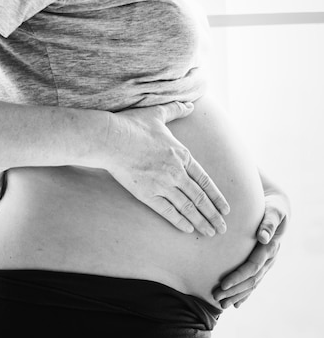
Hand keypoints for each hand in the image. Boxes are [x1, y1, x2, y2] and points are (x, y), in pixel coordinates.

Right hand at [102, 101, 229, 235]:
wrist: (111, 138)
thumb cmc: (132, 125)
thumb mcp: (158, 113)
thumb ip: (176, 110)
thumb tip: (190, 105)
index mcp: (182, 154)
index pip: (205, 180)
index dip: (217, 197)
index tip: (226, 209)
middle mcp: (176, 172)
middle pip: (199, 197)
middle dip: (213, 215)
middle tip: (223, 228)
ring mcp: (162, 184)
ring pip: (186, 207)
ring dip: (200, 222)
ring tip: (210, 233)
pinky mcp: (146, 194)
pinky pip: (167, 211)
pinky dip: (179, 221)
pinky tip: (188, 230)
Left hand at [213, 192, 289, 307]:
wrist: (278, 210)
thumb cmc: (273, 208)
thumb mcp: (273, 212)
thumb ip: (268, 223)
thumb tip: (263, 237)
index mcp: (270, 248)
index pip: (253, 267)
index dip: (238, 276)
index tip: (223, 284)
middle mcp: (270, 259)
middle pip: (251, 280)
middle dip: (234, 290)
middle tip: (217, 297)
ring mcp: (267, 264)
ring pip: (252, 284)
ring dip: (237, 295)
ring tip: (221, 304)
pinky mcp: (262, 264)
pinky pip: (254, 282)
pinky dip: (245, 294)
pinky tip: (235, 304)